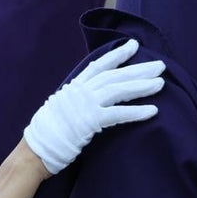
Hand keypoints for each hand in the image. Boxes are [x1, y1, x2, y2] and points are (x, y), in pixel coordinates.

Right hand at [23, 38, 164, 174]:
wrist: (35, 151)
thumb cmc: (47, 135)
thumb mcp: (60, 109)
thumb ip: (74, 101)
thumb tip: (87, 99)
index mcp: (73, 87)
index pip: (99, 65)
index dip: (117, 54)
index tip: (134, 46)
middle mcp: (80, 91)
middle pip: (115, 75)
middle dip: (139, 69)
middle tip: (161, 65)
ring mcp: (85, 105)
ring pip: (119, 89)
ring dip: (142, 86)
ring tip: (161, 84)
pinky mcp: (90, 121)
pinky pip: (118, 114)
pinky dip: (136, 112)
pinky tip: (153, 111)